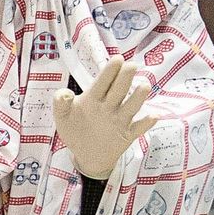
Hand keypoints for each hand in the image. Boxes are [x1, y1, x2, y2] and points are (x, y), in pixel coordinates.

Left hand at [54, 55, 157, 179]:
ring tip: (144, 86)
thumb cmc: (74, 129)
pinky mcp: (126, 135)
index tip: (117, 59)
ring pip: (131, 107)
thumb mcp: (62, 117)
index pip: (102, 82)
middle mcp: (109, 107)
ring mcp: (119, 120)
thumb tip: (65, 93)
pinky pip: (138, 128)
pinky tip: (153, 116)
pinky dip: (146, 123)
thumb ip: (60, 103)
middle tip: (131, 66)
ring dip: (138, 97)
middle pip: (118, 90)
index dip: (109, 71)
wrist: (86, 155)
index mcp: (93, 99)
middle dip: (124, 78)